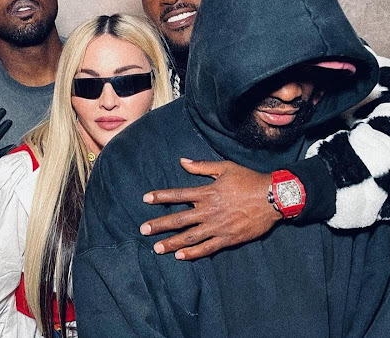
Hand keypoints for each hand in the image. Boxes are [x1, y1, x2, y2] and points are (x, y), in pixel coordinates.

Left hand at [140, 159, 280, 259]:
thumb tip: (182, 161)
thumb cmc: (249, 180)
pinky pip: (207, 248)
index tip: (145, 199)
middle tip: (143, 229)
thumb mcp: (225, 168)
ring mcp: (218, 227)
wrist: (274, 198)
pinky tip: (180, 256)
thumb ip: (201, 166)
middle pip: (179, 219)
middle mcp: (209, 211)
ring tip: (157, 248)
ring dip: (172, 242)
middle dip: (160, 224)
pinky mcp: (228, 239)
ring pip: (190, 237)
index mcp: (207, 193)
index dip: (160, 197)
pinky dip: (193, 253)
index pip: (178, 195)